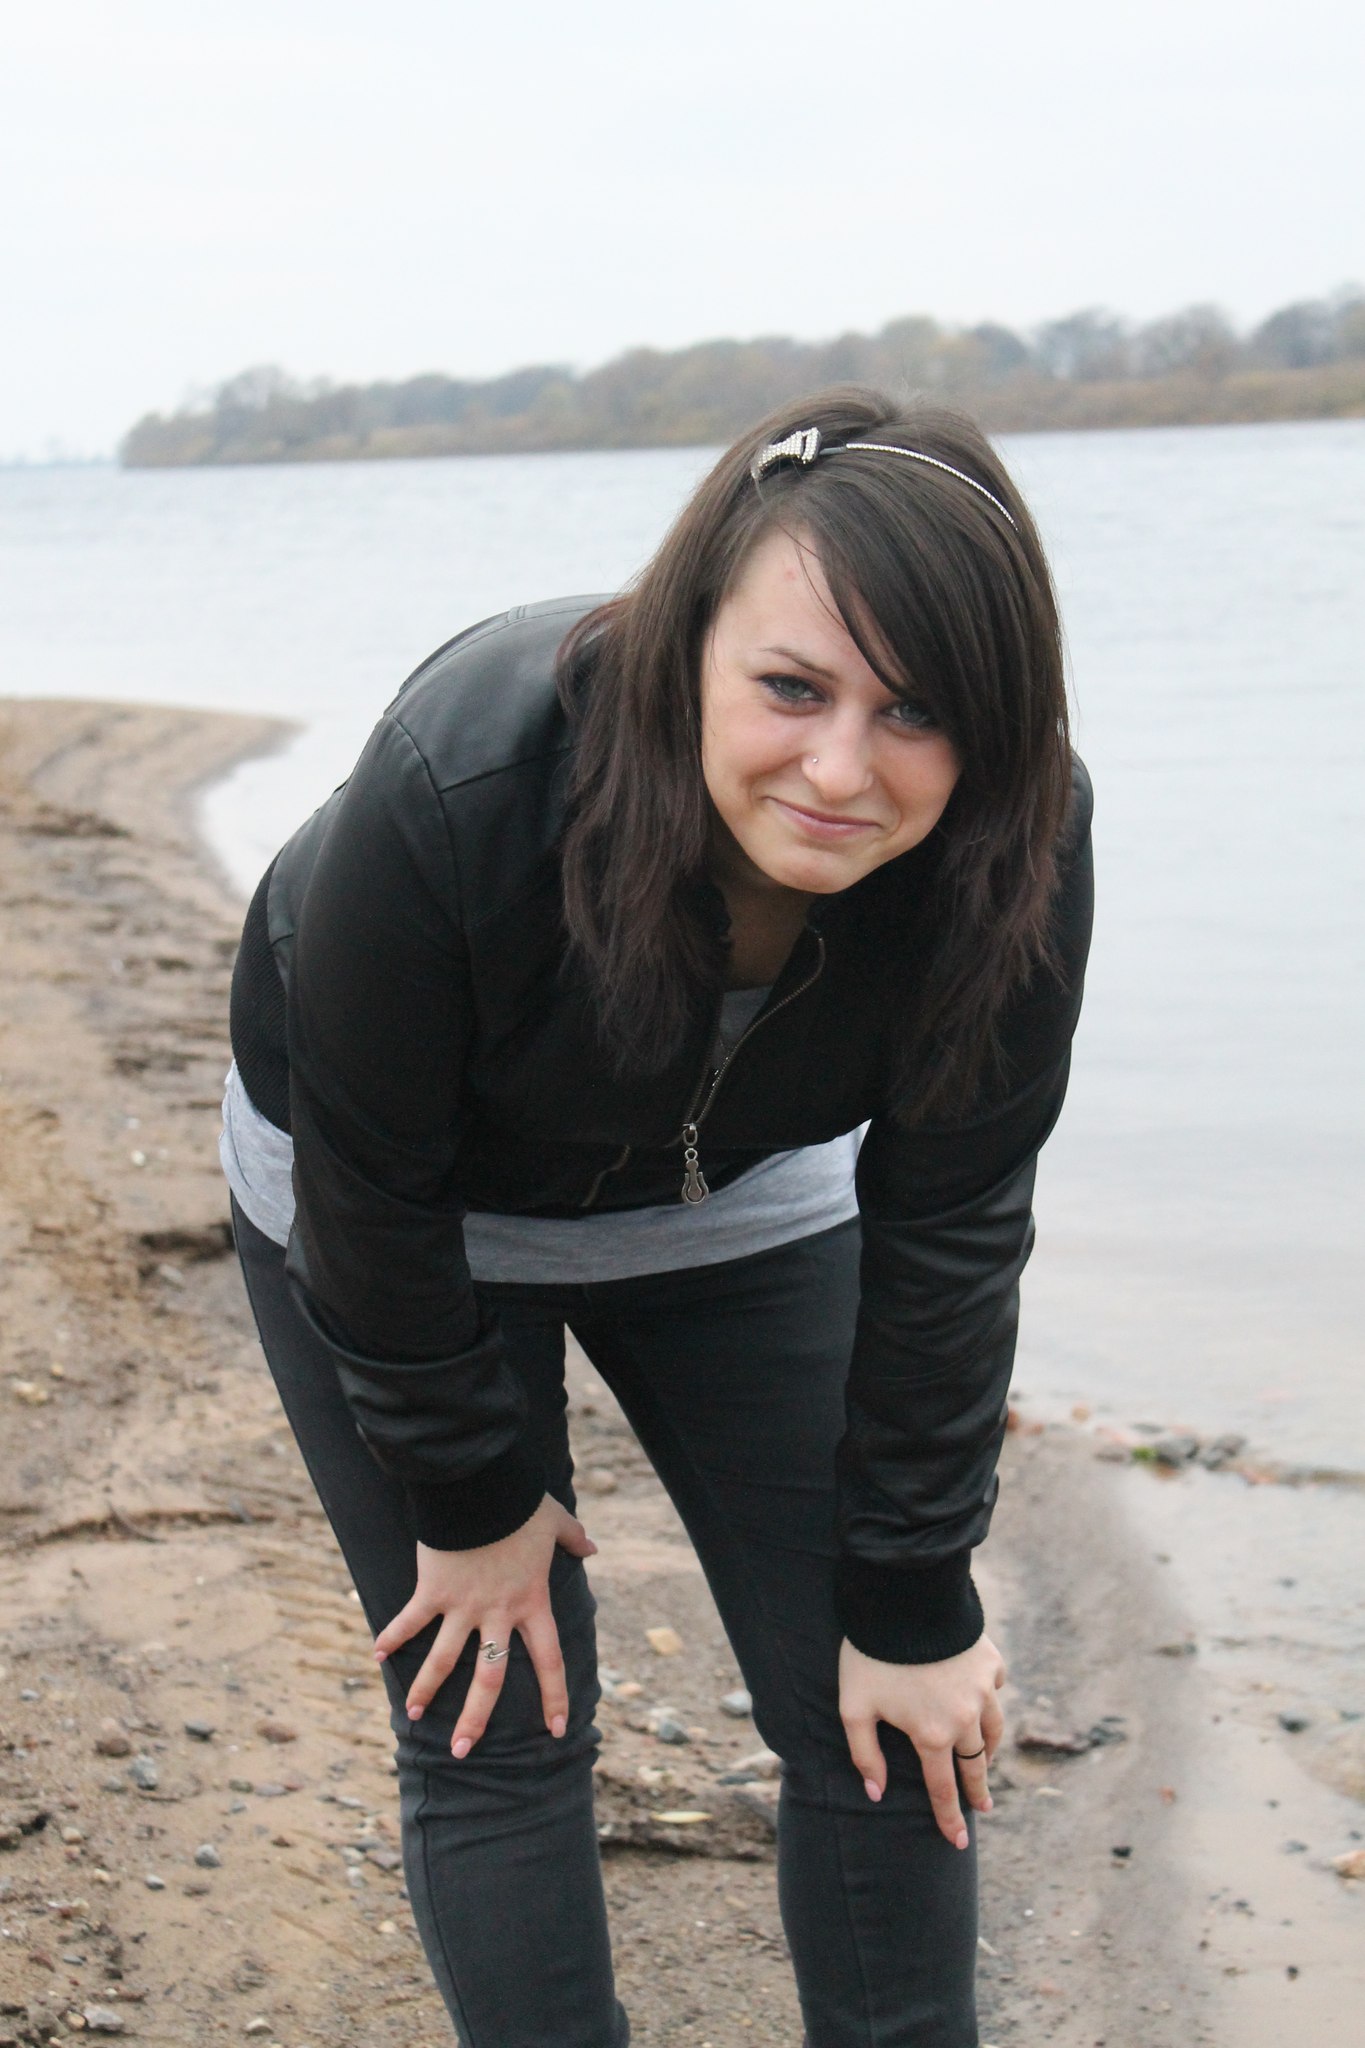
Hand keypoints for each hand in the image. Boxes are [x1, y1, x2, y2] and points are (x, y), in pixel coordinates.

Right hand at [372, 1495, 596, 1756]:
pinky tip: (376, 1655)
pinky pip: (410, 1621)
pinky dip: (392, 1636)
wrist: (480, 1489)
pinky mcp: (433, 1590)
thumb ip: (573, 1538)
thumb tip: (591, 1548)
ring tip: (413, 1716)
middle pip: (489, 1678)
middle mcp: (497, 1613)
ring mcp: (463, 1606)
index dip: (554, 1696)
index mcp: (531, 1602)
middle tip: (462, 1751)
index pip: (549, 1660)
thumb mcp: (554, 1521)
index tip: (556, 1731)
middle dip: (475, 1718)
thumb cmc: (519, 1503)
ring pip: (444, 1660)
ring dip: (426, 1690)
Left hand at [838, 1632, 1005, 1849]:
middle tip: (983, 1807)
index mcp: (932, 1735)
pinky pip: (996, 1687)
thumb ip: (864, 1754)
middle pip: (975, 1765)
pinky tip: (984, 1699)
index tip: (958, 1843)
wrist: (904, 1599)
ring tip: (985, 1759)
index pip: (944, 1789)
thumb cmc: (872, 1654)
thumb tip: (875, 1793)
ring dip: (989, 1749)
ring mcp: (982, 1689)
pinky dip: (991, 1697)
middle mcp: (965, 1718)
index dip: (949, 1818)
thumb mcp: (854, 1707)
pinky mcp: (990, 1661)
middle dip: (978, 1790)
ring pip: (994, 1730)